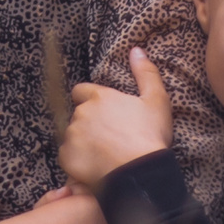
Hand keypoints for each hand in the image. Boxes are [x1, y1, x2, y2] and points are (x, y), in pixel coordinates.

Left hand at [59, 46, 174, 193]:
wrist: (141, 173)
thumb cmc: (150, 136)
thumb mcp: (157, 100)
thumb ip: (146, 73)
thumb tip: (136, 50)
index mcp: (99, 97)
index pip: (81, 92)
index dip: (89, 101)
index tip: (103, 113)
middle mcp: (81, 112)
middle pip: (78, 115)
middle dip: (89, 124)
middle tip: (110, 138)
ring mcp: (72, 134)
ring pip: (72, 136)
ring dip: (83, 142)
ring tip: (104, 154)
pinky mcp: (67, 156)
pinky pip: (68, 156)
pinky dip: (77, 160)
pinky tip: (95, 166)